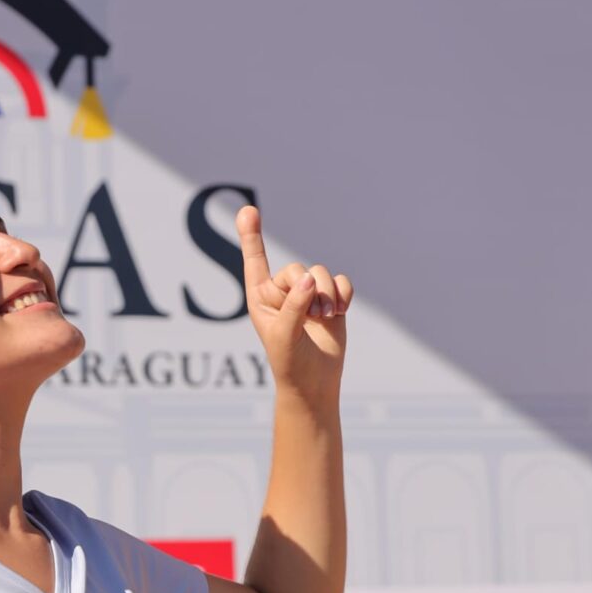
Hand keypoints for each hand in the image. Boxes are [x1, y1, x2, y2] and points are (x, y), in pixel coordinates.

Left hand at [235, 205, 352, 406]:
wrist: (315, 382)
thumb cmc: (290, 362)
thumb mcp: (285, 336)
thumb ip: (293, 305)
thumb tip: (308, 278)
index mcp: (261, 296)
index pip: (255, 261)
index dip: (250, 235)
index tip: (247, 210)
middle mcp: (282, 291)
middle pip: (297, 268)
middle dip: (309, 290)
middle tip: (312, 315)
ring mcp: (307, 294)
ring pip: (320, 272)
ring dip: (327, 295)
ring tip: (326, 317)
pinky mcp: (330, 299)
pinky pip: (340, 280)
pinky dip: (344, 294)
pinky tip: (340, 312)